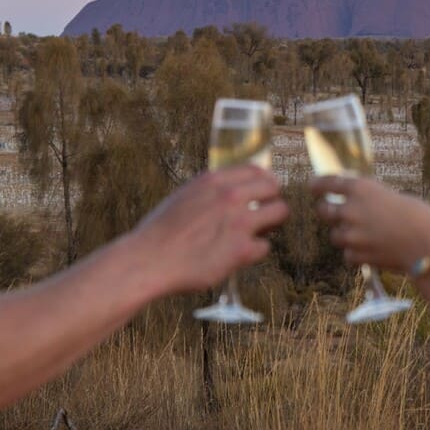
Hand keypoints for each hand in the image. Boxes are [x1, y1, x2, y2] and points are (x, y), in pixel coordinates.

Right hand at [131, 164, 288, 294]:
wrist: (149, 260)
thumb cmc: (161, 232)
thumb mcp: (184, 196)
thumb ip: (210, 192)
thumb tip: (231, 192)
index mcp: (214, 180)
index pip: (256, 169)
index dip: (264, 182)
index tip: (264, 192)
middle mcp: (230, 196)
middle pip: (274, 187)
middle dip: (272, 200)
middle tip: (265, 215)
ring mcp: (239, 222)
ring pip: (280, 213)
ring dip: (271, 224)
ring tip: (258, 234)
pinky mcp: (241, 250)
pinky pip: (265, 247)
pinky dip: (254, 252)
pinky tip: (239, 256)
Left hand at [310, 176, 429, 272]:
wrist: (427, 246)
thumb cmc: (419, 217)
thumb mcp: (392, 197)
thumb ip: (372, 200)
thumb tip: (361, 207)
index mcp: (361, 188)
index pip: (327, 182)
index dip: (317, 184)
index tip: (312, 186)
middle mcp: (351, 209)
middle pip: (324, 210)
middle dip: (327, 211)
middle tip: (335, 213)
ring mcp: (351, 234)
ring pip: (335, 235)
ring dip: (344, 235)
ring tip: (365, 236)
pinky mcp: (356, 255)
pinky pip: (347, 254)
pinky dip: (356, 254)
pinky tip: (372, 251)